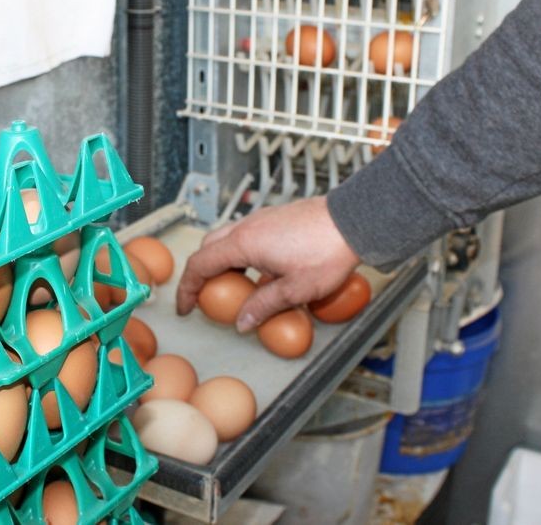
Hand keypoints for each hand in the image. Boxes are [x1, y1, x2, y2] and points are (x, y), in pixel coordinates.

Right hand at [176, 196, 359, 331]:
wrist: (353, 222)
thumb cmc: (327, 252)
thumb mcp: (294, 290)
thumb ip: (263, 307)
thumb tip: (243, 322)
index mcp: (244, 243)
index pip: (200, 264)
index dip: (188, 288)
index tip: (187, 306)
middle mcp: (247, 227)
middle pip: (209, 248)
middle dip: (201, 272)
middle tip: (205, 296)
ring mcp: (261, 219)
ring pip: (226, 238)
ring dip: (221, 261)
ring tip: (233, 286)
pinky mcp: (275, 217)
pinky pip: (245, 234)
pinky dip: (239, 253)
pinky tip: (260, 270)